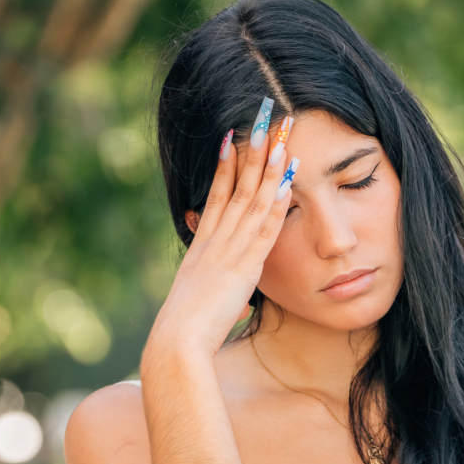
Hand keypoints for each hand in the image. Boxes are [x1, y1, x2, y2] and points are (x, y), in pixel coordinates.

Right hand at [147, 102, 295, 358]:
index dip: (227, 165)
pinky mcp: (244, 266)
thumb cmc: (186, 329)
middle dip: (251, 152)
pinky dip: (275, 204)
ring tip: (279, 137)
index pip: (218, 195)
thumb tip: (223, 285)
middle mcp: (216, 240)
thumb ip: (210, 282)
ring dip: (267, 168)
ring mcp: (229, 250)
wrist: (176, 343)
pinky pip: (263, 228)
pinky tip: (287, 183)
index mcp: (203, 245)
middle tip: (261, 121)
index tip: (235, 137)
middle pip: (236, 186)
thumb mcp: (197, 296)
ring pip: (251, 200)